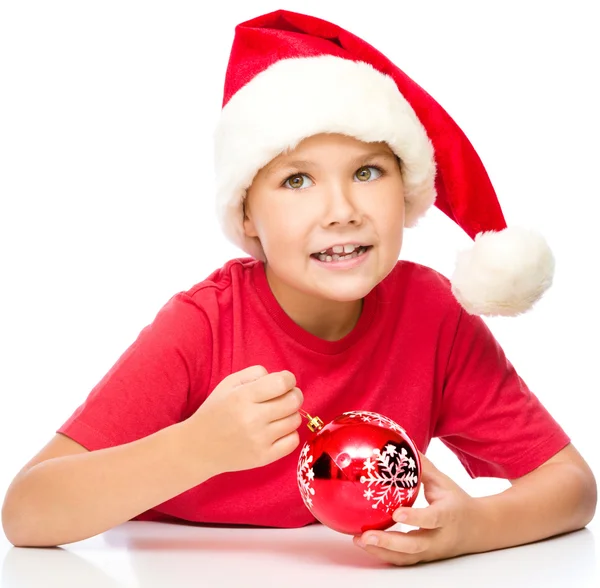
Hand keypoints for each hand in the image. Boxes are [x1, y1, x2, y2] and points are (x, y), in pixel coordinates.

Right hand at [181, 365, 302, 475]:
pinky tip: (278, 430)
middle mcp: (252, 419)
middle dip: (294, 394)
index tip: (284, 381)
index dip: (288, 379)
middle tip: (285, 397)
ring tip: (277, 414)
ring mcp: (259, 440)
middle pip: (294, 401)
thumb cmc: (216, 411)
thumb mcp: (228, 384)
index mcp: (242, 397)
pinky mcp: (264, 457)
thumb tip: (282, 379)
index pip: (282, 383)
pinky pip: (293, 441)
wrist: (199, 447)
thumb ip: (255, 374)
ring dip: (290, 414)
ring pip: (295, 420)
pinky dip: (290, 433)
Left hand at [353, 453, 481, 564]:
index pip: (432, 519)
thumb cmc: (456, 501)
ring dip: (381, 551)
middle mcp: (439, 538)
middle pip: (414, 546)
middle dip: (388, 543)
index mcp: (448, 515)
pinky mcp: (423, 558)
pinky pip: (403, 561)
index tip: (396, 513)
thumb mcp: (443, 482)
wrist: (477, 530)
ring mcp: (431, 552)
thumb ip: (423, 467)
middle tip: (365, 536)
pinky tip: (366, 545)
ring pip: (406, 558)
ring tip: (358, 540)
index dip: (415, 517)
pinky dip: (384, 555)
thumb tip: (402, 444)